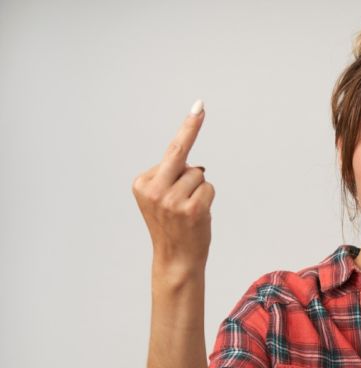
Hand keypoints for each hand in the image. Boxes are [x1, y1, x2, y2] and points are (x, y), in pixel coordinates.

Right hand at [132, 100, 213, 270]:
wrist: (175, 259)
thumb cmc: (173, 226)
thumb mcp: (163, 198)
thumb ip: (173, 177)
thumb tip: (196, 167)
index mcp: (142, 183)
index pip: (171, 151)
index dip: (187, 129)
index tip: (199, 106)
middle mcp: (153, 189)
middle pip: (181, 154)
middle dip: (190, 127)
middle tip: (200, 105)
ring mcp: (171, 199)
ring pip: (198, 174)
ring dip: (200, 189)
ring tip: (189, 210)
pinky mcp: (191, 208)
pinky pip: (208, 187)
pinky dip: (207, 198)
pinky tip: (197, 215)